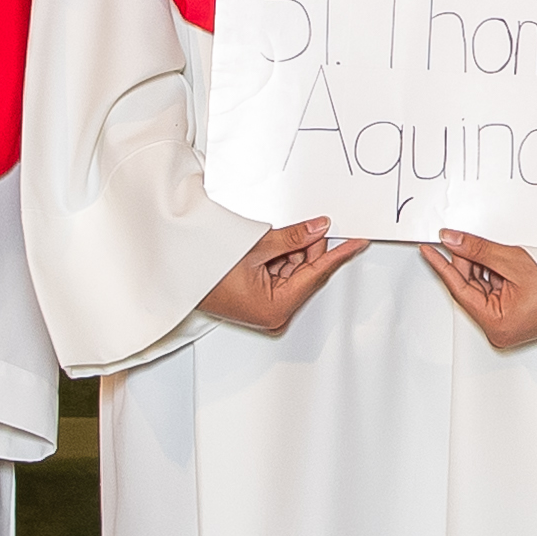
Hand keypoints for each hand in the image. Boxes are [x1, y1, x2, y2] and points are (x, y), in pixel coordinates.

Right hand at [199, 218, 363, 334]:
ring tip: (274, 236)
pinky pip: (280, 272)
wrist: (177, 270)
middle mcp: (275, 312)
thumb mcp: (257, 247)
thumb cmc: (207, 268)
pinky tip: (272, 243)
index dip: (339, 255)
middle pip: (306, 271)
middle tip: (314, 224)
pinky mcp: (259, 299)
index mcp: (277, 307)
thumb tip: (319, 228)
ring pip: (294, 270)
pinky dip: (280, 256)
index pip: (318, 274)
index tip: (358, 243)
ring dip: (292, 250)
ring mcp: (267, 306)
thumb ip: (293, 238)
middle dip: (310, 247)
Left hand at [424, 230, 536, 351]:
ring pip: (482, 286)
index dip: (442, 266)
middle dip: (464, 261)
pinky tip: (494, 256)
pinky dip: (492, 271)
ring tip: (483, 245)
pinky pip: (494, 288)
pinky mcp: (514, 314)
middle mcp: (499, 328)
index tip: (428, 251)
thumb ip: (478, 250)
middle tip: (457, 237)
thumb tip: (452, 241)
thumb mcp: (513, 262)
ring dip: (480, 264)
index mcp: (496, 325)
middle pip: (470, 287)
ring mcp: (506, 322)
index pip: (459, 289)